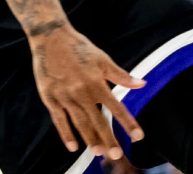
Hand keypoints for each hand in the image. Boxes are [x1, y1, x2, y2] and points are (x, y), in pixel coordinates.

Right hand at [29, 24, 145, 159]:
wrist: (51, 38)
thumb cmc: (80, 48)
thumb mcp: (103, 59)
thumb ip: (121, 75)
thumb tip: (142, 84)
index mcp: (96, 83)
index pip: (116, 107)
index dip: (127, 123)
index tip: (138, 136)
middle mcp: (81, 93)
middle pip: (97, 120)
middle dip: (108, 138)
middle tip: (116, 155)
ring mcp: (65, 97)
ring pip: (79, 123)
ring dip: (90, 139)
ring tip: (99, 152)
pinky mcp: (50, 98)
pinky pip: (59, 120)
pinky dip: (66, 134)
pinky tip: (73, 147)